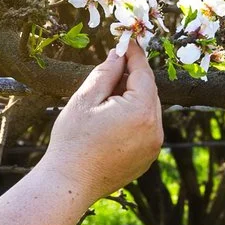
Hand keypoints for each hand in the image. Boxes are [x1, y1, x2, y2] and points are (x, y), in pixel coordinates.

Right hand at [39, 39, 163, 197]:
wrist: (70, 183)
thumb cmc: (73, 140)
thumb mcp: (86, 99)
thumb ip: (107, 72)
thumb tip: (119, 54)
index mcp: (141, 111)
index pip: (143, 73)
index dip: (135, 55)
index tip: (127, 41)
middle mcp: (155, 129)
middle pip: (148, 92)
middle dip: (132, 76)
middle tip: (112, 65)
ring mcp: (153, 146)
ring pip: (148, 110)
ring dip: (133, 98)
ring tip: (106, 96)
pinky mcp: (147, 158)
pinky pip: (145, 128)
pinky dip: (134, 118)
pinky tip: (110, 119)